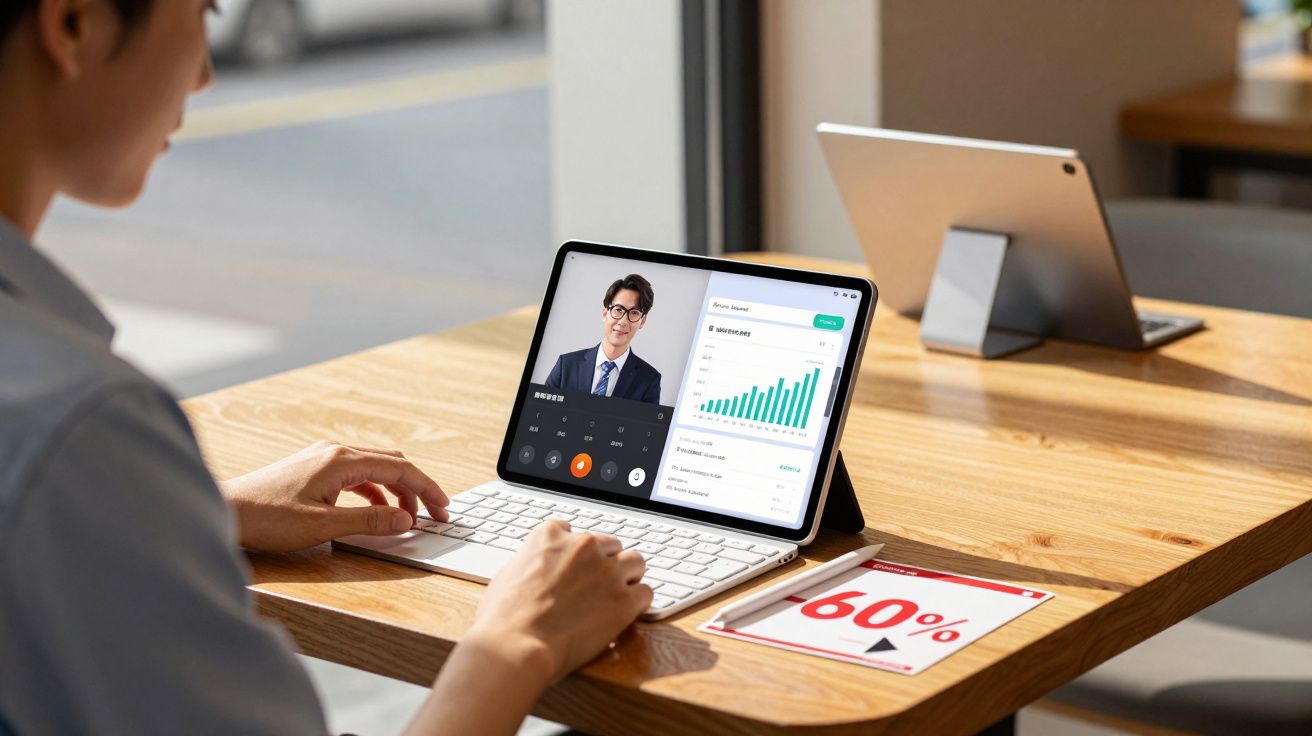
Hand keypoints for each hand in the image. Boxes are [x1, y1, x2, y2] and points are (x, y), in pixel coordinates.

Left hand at [217, 441, 447, 551]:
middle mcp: (335, 452)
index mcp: (342, 460)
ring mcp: (323, 459)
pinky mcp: (314, 470)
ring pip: (375, 469)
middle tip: (434, 514)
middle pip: (392, 464)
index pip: (401, 470)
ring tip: (407, 518)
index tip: (444, 510)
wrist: (223, 510)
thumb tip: (406, 520)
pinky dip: (375, 493)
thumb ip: (369, 522)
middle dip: (417, 488)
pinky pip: (357, 476)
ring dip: (396, 492)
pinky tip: (375, 512)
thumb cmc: (267, 518)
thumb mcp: (323, 525)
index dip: (428, 490)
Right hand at [464, 521, 653, 683]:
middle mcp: (583, 546)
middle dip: (604, 562)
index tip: (573, 566)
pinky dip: (637, 603)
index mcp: (551, 535)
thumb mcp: (509, 574)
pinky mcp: (624, 600)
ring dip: (627, 577)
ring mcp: (607, 571)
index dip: (574, 552)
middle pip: (609, 544)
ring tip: (615, 596)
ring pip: (635, 561)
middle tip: (595, 586)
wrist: (516, 644)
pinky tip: (625, 614)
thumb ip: (532, 563)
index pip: (572, 531)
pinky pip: (646, 592)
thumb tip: (538, 571)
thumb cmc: (504, 617)